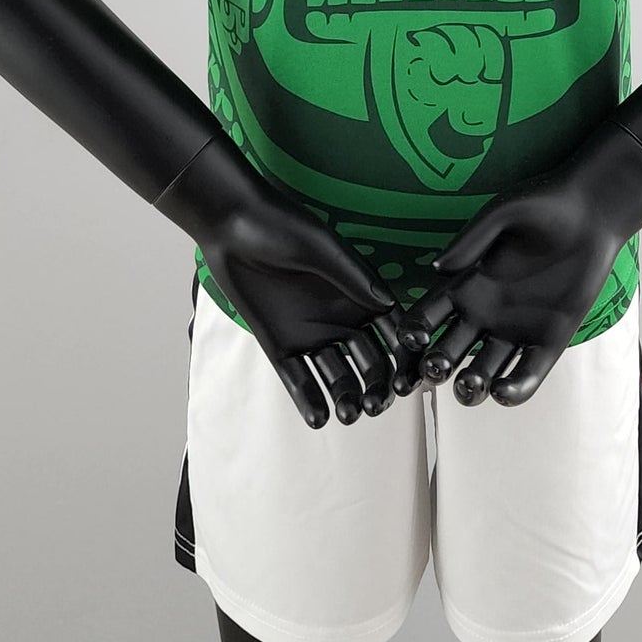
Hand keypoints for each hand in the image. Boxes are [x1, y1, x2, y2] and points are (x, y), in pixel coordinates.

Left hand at [198, 207, 412, 428]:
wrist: (230, 227)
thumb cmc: (280, 225)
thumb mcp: (319, 247)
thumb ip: (351, 275)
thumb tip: (389, 303)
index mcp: (358, 294)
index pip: (392, 332)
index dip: (404, 357)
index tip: (411, 379)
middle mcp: (340, 319)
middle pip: (370, 362)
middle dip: (377, 386)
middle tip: (376, 403)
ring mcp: (310, 335)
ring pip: (337, 376)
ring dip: (347, 397)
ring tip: (349, 413)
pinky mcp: (279, 345)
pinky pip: (298, 379)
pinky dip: (309, 400)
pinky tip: (319, 417)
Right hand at [397, 121, 641, 407]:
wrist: (593, 213)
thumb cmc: (543, 204)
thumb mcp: (502, 213)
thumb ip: (471, 239)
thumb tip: (436, 267)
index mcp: (465, 283)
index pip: (428, 314)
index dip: (414, 330)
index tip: (413, 338)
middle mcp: (484, 312)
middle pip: (449, 350)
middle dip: (437, 365)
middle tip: (438, 368)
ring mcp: (516, 329)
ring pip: (483, 371)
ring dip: (471, 386)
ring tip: (471, 383)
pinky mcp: (549, 340)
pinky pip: (527, 374)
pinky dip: (513, 390)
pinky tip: (504, 390)